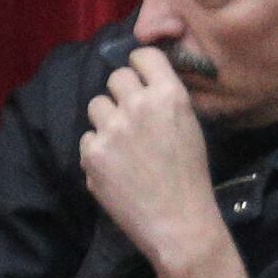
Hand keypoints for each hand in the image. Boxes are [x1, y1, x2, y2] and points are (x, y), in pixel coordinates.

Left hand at [78, 51, 248, 277]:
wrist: (177, 222)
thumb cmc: (190, 176)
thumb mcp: (189, 126)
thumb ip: (165, 99)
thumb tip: (141, 81)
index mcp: (168, 95)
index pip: (142, 55)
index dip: (139, 65)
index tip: (139, 76)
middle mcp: (137, 105)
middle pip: (116, 77)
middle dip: (122, 93)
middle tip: (131, 117)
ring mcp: (112, 129)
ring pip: (96, 105)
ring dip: (106, 119)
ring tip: (122, 144)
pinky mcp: (92, 153)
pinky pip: (87, 138)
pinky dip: (97, 150)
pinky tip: (115, 167)